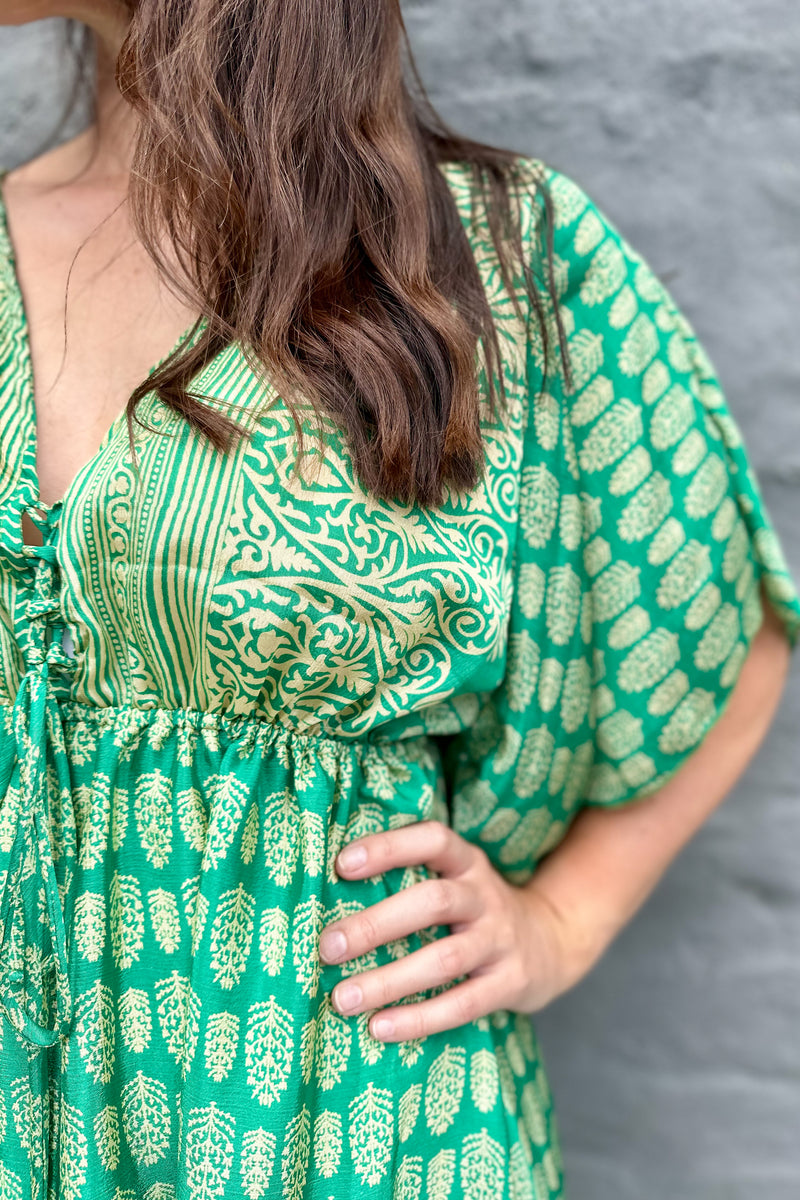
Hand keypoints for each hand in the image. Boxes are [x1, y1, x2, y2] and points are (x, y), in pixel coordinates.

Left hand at [317, 819, 595, 1042]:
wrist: (552, 941)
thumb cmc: (474, 909)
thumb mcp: (455, 879)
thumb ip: (410, 879)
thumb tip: (324, 892)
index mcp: (467, 862)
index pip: (433, 840)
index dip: (390, 847)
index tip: (341, 864)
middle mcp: (485, 896)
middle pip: (433, 901)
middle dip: (376, 924)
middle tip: (326, 947)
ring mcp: (501, 940)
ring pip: (444, 959)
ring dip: (390, 980)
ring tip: (343, 998)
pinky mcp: (510, 983)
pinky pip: (462, 1003)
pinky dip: (419, 1018)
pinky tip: (379, 1027)